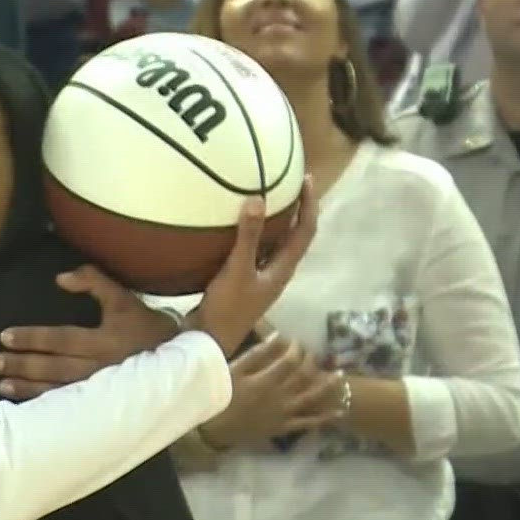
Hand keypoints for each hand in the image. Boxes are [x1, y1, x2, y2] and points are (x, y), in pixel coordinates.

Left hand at [0, 265, 178, 398]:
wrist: (184, 362)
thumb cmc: (149, 327)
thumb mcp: (124, 298)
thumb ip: (93, 281)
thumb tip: (60, 277)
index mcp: (104, 341)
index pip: (60, 339)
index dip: (31, 338)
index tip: (4, 337)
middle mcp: (100, 369)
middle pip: (52, 368)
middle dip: (21, 365)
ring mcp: (101, 391)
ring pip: (58, 391)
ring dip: (28, 389)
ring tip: (2, 385)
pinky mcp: (102, 405)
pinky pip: (69, 407)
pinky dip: (45, 407)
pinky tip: (25, 406)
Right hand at [184, 178, 320, 357]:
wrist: (209, 340)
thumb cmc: (227, 309)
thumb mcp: (237, 271)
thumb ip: (247, 237)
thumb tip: (257, 199)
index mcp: (283, 269)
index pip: (306, 230)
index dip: (310, 204)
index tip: (308, 179)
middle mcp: (277, 271)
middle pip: (296, 234)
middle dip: (298, 207)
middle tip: (291, 181)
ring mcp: (261, 276)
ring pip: (277, 242)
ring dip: (277, 219)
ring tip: (269, 195)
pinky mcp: (245, 279)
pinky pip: (257, 248)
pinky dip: (255, 232)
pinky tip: (237, 224)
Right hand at [200, 335, 345, 448]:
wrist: (214, 430)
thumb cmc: (219, 397)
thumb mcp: (233, 371)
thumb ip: (256, 354)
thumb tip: (278, 336)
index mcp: (266, 381)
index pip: (289, 361)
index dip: (296, 348)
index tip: (295, 341)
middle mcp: (280, 396)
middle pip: (302, 376)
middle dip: (310, 361)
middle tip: (313, 353)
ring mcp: (284, 413)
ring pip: (311, 398)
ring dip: (327, 386)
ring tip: (339, 376)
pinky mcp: (284, 427)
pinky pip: (307, 423)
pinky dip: (324, 418)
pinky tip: (338, 412)